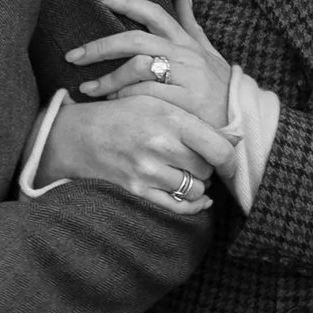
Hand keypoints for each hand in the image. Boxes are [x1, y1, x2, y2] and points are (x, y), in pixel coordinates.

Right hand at [53, 89, 236, 211]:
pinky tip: (194, 199)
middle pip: (206, 169)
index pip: (218, 147)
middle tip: (193, 160)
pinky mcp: (137, 190)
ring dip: (196, 186)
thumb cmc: (122, 116)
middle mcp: (161, 145)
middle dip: (205, 167)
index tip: (229, 162)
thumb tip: (236, 139)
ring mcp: (148, 170)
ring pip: (195, 190)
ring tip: (184, 173)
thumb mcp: (157, 104)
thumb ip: (194, 121)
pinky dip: (191, 206)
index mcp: (170, 118)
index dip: (230, 159)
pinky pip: (178, 207)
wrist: (77, 135)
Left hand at [69, 0, 233, 127]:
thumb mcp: (209, 52)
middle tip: (73, 56)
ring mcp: (186, 78)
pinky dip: (125, 97)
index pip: (152, 12)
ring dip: (108, 79)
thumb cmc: (220, 86)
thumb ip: (191, 25)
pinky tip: (112, 103)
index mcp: (185, 42)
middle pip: (135, 41)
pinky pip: (147, 95)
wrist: (243, 118)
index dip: (124, 0)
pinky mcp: (185, 102)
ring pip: (138, 68)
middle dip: (100, 47)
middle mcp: (184, 55)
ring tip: (88, 89)